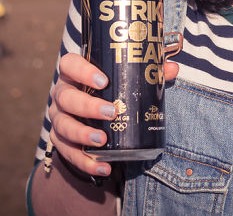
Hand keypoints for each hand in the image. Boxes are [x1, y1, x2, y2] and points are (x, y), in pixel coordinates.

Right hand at [48, 54, 179, 176]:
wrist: (94, 116)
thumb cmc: (110, 89)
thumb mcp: (126, 78)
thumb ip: (148, 71)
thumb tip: (173, 68)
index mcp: (75, 73)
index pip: (69, 64)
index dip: (82, 70)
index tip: (103, 81)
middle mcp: (63, 94)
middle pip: (66, 97)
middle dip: (87, 106)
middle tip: (111, 112)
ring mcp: (59, 118)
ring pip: (62, 125)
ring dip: (82, 134)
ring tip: (102, 140)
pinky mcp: (60, 141)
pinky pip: (67, 153)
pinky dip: (84, 162)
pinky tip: (103, 167)